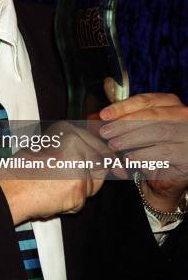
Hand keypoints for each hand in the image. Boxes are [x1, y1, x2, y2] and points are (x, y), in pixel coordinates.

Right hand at [0, 121, 114, 224]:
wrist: (11, 187)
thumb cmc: (24, 170)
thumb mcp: (49, 147)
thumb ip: (74, 148)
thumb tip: (101, 158)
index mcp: (68, 129)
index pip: (100, 144)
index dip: (108, 159)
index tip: (118, 168)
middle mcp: (76, 142)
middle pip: (101, 164)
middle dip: (91, 178)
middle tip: (70, 184)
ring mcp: (78, 163)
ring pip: (94, 184)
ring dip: (80, 192)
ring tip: (56, 188)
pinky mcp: (78, 186)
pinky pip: (83, 200)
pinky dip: (70, 204)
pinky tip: (54, 198)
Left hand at [99, 91, 187, 211]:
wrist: (165, 178)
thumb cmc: (150, 149)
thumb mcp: (135, 129)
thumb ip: (122, 116)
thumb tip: (101, 107)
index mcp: (170, 104)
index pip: (145, 101)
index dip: (122, 107)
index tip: (104, 115)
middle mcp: (183, 116)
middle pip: (150, 115)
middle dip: (124, 124)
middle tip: (105, 132)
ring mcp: (187, 135)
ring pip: (156, 132)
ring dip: (130, 138)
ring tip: (113, 145)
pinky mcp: (187, 155)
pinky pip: (163, 152)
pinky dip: (142, 154)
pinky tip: (128, 158)